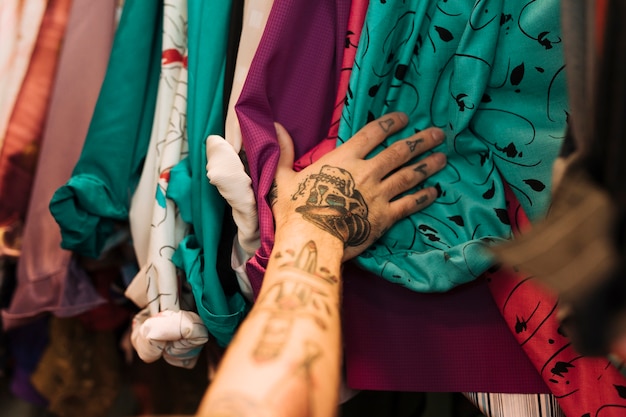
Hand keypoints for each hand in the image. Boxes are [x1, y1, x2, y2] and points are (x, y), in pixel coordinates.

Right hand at [270, 112, 446, 260]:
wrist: (311, 239)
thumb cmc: (294, 209)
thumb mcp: (283, 178)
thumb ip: (285, 152)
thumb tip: (276, 127)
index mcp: (344, 159)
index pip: (373, 133)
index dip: (391, 123)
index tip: (405, 117)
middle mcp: (367, 172)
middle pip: (400, 151)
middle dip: (421, 140)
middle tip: (439, 134)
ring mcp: (379, 194)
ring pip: (410, 175)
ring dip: (428, 165)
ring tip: (443, 157)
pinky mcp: (385, 217)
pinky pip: (410, 204)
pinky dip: (424, 196)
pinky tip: (435, 191)